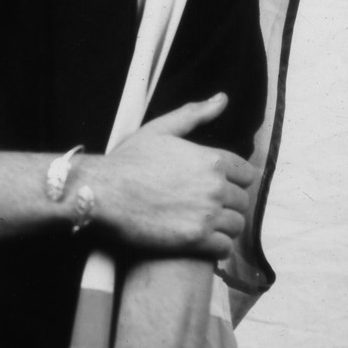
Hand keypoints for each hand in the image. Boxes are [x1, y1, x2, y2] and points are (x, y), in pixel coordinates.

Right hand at [85, 95, 257, 257]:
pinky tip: (201, 244)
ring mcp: (208, 214)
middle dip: (227, 205)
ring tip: (203, 228)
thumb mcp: (160, 130)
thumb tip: (222, 99)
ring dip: (224, 228)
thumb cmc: (127, 161)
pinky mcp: (197, 240)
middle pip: (242, 201)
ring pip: (236, 226)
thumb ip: (194, 114)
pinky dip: (217, 248)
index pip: (246, 174)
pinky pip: (225, 248)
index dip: (233, 182)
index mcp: (212, 159)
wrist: (101, 194)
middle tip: (204, 210)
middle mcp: (215, 186)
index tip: (215, 189)